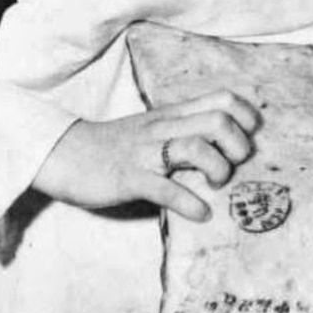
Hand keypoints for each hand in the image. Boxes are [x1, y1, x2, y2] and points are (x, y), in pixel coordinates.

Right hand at [32, 91, 259, 221]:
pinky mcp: (129, 178)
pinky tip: (199, 213)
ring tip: (216, 185)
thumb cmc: (115, 144)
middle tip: (233, 166)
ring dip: (217, 170)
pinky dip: (189, 204)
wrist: (64, 153)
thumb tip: (225, 140)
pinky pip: (164, 189)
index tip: (248, 138)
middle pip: (218, 121)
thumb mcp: (155, 127)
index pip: (222, 99)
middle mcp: (163, 128)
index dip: (245, 117)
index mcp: (172, 115)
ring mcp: (145, 152)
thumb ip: (186, 128)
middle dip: (238, 146)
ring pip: (195, 149)